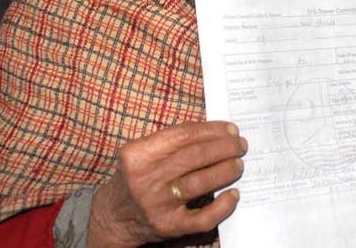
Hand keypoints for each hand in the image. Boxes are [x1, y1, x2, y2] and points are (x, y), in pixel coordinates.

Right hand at [88, 121, 246, 247]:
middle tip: (240, 145)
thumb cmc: (137, 177)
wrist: (115, 216)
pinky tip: (233, 195)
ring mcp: (156, 204)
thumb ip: (170, 141)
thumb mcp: (142, 153)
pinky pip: (201, 217)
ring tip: (239, 164)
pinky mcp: (168, 226)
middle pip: (194, 157)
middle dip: (224, 148)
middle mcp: (145, 179)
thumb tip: (216, 132)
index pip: (183, 135)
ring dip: (225, 171)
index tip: (230, 129)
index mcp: (138, 154)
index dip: (211, 130)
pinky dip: (222, 206)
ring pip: (200, 183)